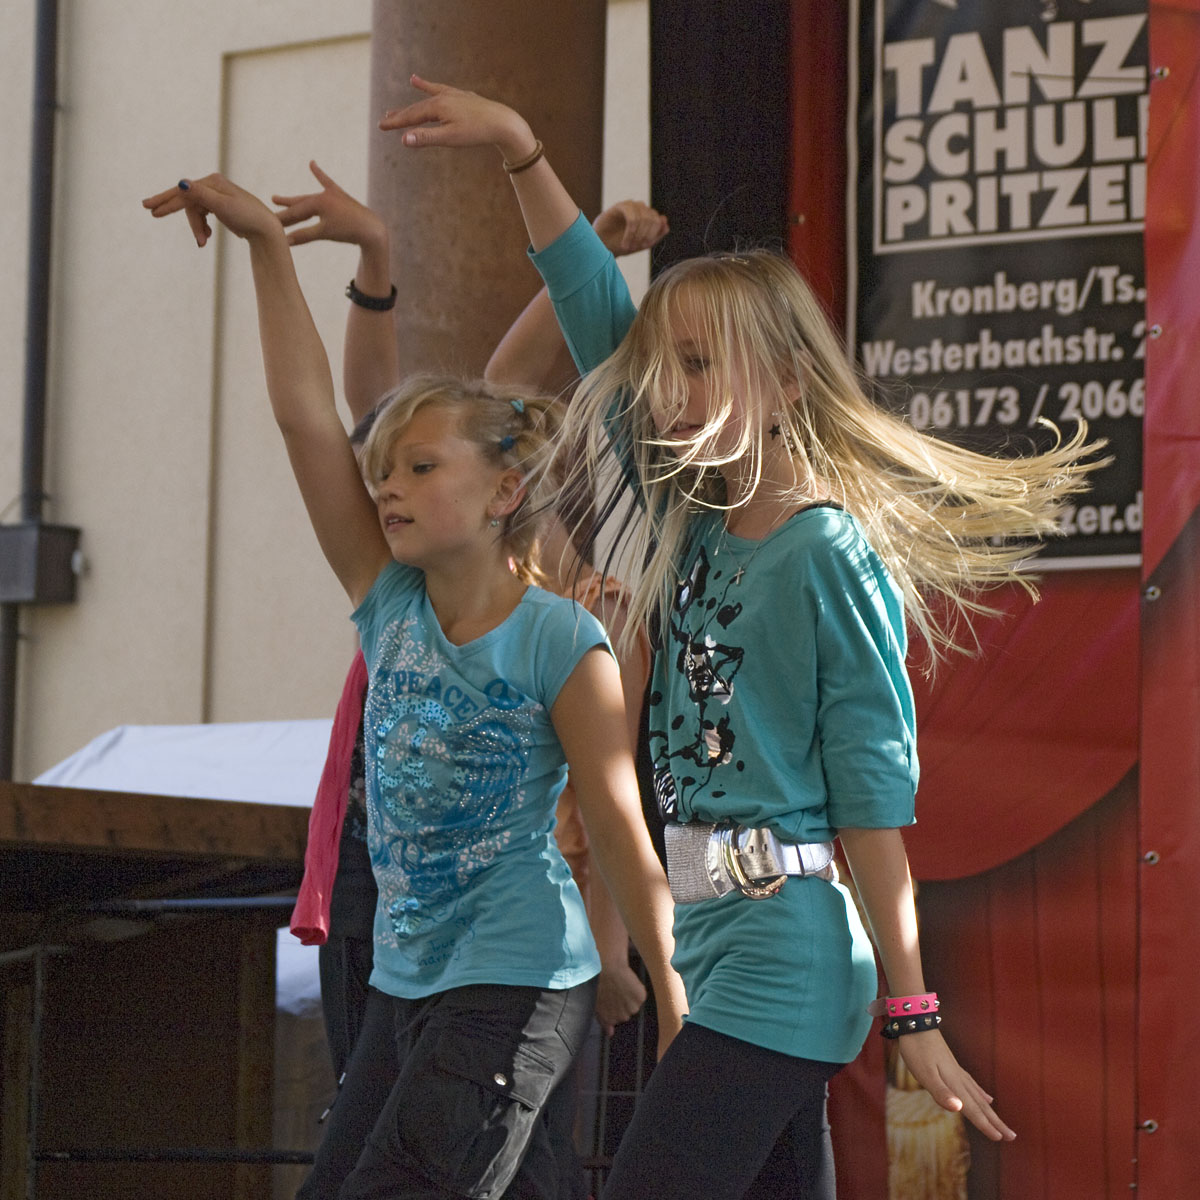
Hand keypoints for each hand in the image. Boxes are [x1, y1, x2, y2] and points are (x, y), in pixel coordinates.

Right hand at [142, 174, 280, 247]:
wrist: (266, 230)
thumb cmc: (247, 217)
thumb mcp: (223, 207)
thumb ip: (201, 196)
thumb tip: (182, 183)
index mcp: (212, 182)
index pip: (183, 192)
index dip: (166, 201)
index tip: (150, 209)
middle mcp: (213, 185)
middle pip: (186, 198)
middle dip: (170, 208)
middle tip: (150, 211)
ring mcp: (216, 196)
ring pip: (195, 211)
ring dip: (197, 228)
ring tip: (203, 243)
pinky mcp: (220, 207)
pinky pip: (203, 216)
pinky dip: (202, 227)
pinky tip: (207, 237)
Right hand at [272, 161, 386, 249]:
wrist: (372, 229)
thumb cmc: (348, 231)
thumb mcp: (324, 233)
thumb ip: (304, 235)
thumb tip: (284, 242)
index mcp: (318, 202)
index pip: (295, 213)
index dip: (281, 221)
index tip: (267, 225)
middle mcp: (322, 195)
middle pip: (299, 205)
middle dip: (284, 211)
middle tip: (265, 216)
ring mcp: (331, 194)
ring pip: (307, 199)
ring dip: (294, 200)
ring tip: (276, 198)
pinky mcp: (340, 196)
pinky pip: (327, 183)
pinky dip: (320, 174)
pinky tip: (313, 164)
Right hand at [379, 75, 535, 162]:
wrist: (503, 122)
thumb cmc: (476, 132)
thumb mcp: (450, 138)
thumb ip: (426, 138)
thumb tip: (403, 140)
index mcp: (437, 107)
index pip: (411, 116)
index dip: (396, 123)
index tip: (381, 126)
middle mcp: (443, 97)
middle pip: (417, 107)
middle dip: (401, 114)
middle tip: (385, 119)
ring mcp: (453, 95)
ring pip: (429, 97)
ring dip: (416, 99)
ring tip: (405, 93)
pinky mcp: (462, 96)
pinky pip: (442, 89)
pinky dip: (430, 86)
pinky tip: (418, 80)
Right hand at [593, 201, 668, 256]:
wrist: (601, 245)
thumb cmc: (620, 245)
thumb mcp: (641, 244)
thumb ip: (656, 236)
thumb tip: (666, 224)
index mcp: (647, 216)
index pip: (659, 222)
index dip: (652, 236)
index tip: (641, 247)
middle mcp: (640, 208)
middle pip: (653, 219)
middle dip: (645, 236)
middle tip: (634, 248)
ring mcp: (631, 205)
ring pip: (644, 218)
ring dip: (637, 236)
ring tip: (627, 246)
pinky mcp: (620, 206)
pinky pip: (632, 218)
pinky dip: (631, 232)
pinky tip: (625, 241)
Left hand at [594, 961, 647, 1036]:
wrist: (607, 968)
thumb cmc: (599, 984)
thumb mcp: (596, 1004)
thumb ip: (604, 1021)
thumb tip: (610, 1034)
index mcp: (611, 1019)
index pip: (617, 1018)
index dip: (614, 1006)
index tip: (611, 997)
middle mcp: (623, 1017)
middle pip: (627, 1012)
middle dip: (623, 1003)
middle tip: (615, 990)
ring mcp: (633, 1008)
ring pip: (634, 1004)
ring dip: (630, 997)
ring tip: (621, 985)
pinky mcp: (641, 997)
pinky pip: (641, 996)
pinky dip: (637, 989)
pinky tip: (629, 982)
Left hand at [896, 1030, 1015, 1141]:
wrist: (916, 1023)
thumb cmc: (917, 1049)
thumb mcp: (924, 1073)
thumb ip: (941, 1092)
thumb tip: (959, 1109)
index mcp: (954, 1084)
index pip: (972, 1109)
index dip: (985, 1125)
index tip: (1000, 1139)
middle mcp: (960, 1079)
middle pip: (981, 1105)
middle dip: (995, 1122)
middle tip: (1012, 1137)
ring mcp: (957, 1072)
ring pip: (978, 1097)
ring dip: (990, 1111)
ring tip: (1001, 1124)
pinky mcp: (953, 1066)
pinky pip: (972, 1085)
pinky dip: (981, 1094)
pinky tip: (987, 1098)